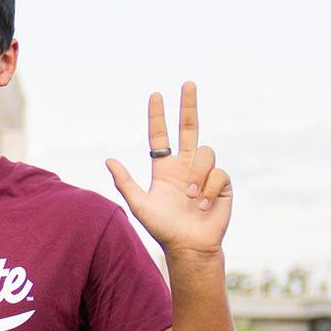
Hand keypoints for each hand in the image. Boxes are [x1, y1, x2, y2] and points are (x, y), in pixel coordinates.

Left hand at [105, 84, 231, 257]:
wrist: (189, 247)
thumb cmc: (163, 229)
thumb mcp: (140, 205)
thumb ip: (125, 183)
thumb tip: (108, 159)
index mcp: (165, 168)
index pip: (160, 137)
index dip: (158, 117)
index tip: (155, 95)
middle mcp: (186, 166)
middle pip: (189, 128)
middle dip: (189, 105)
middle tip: (187, 83)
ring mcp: (205, 173)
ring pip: (205, 152)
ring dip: (197, 176)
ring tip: (191, 198)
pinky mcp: (222, 183)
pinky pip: (218, 172)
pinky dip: (209, 189)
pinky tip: (203, 204)